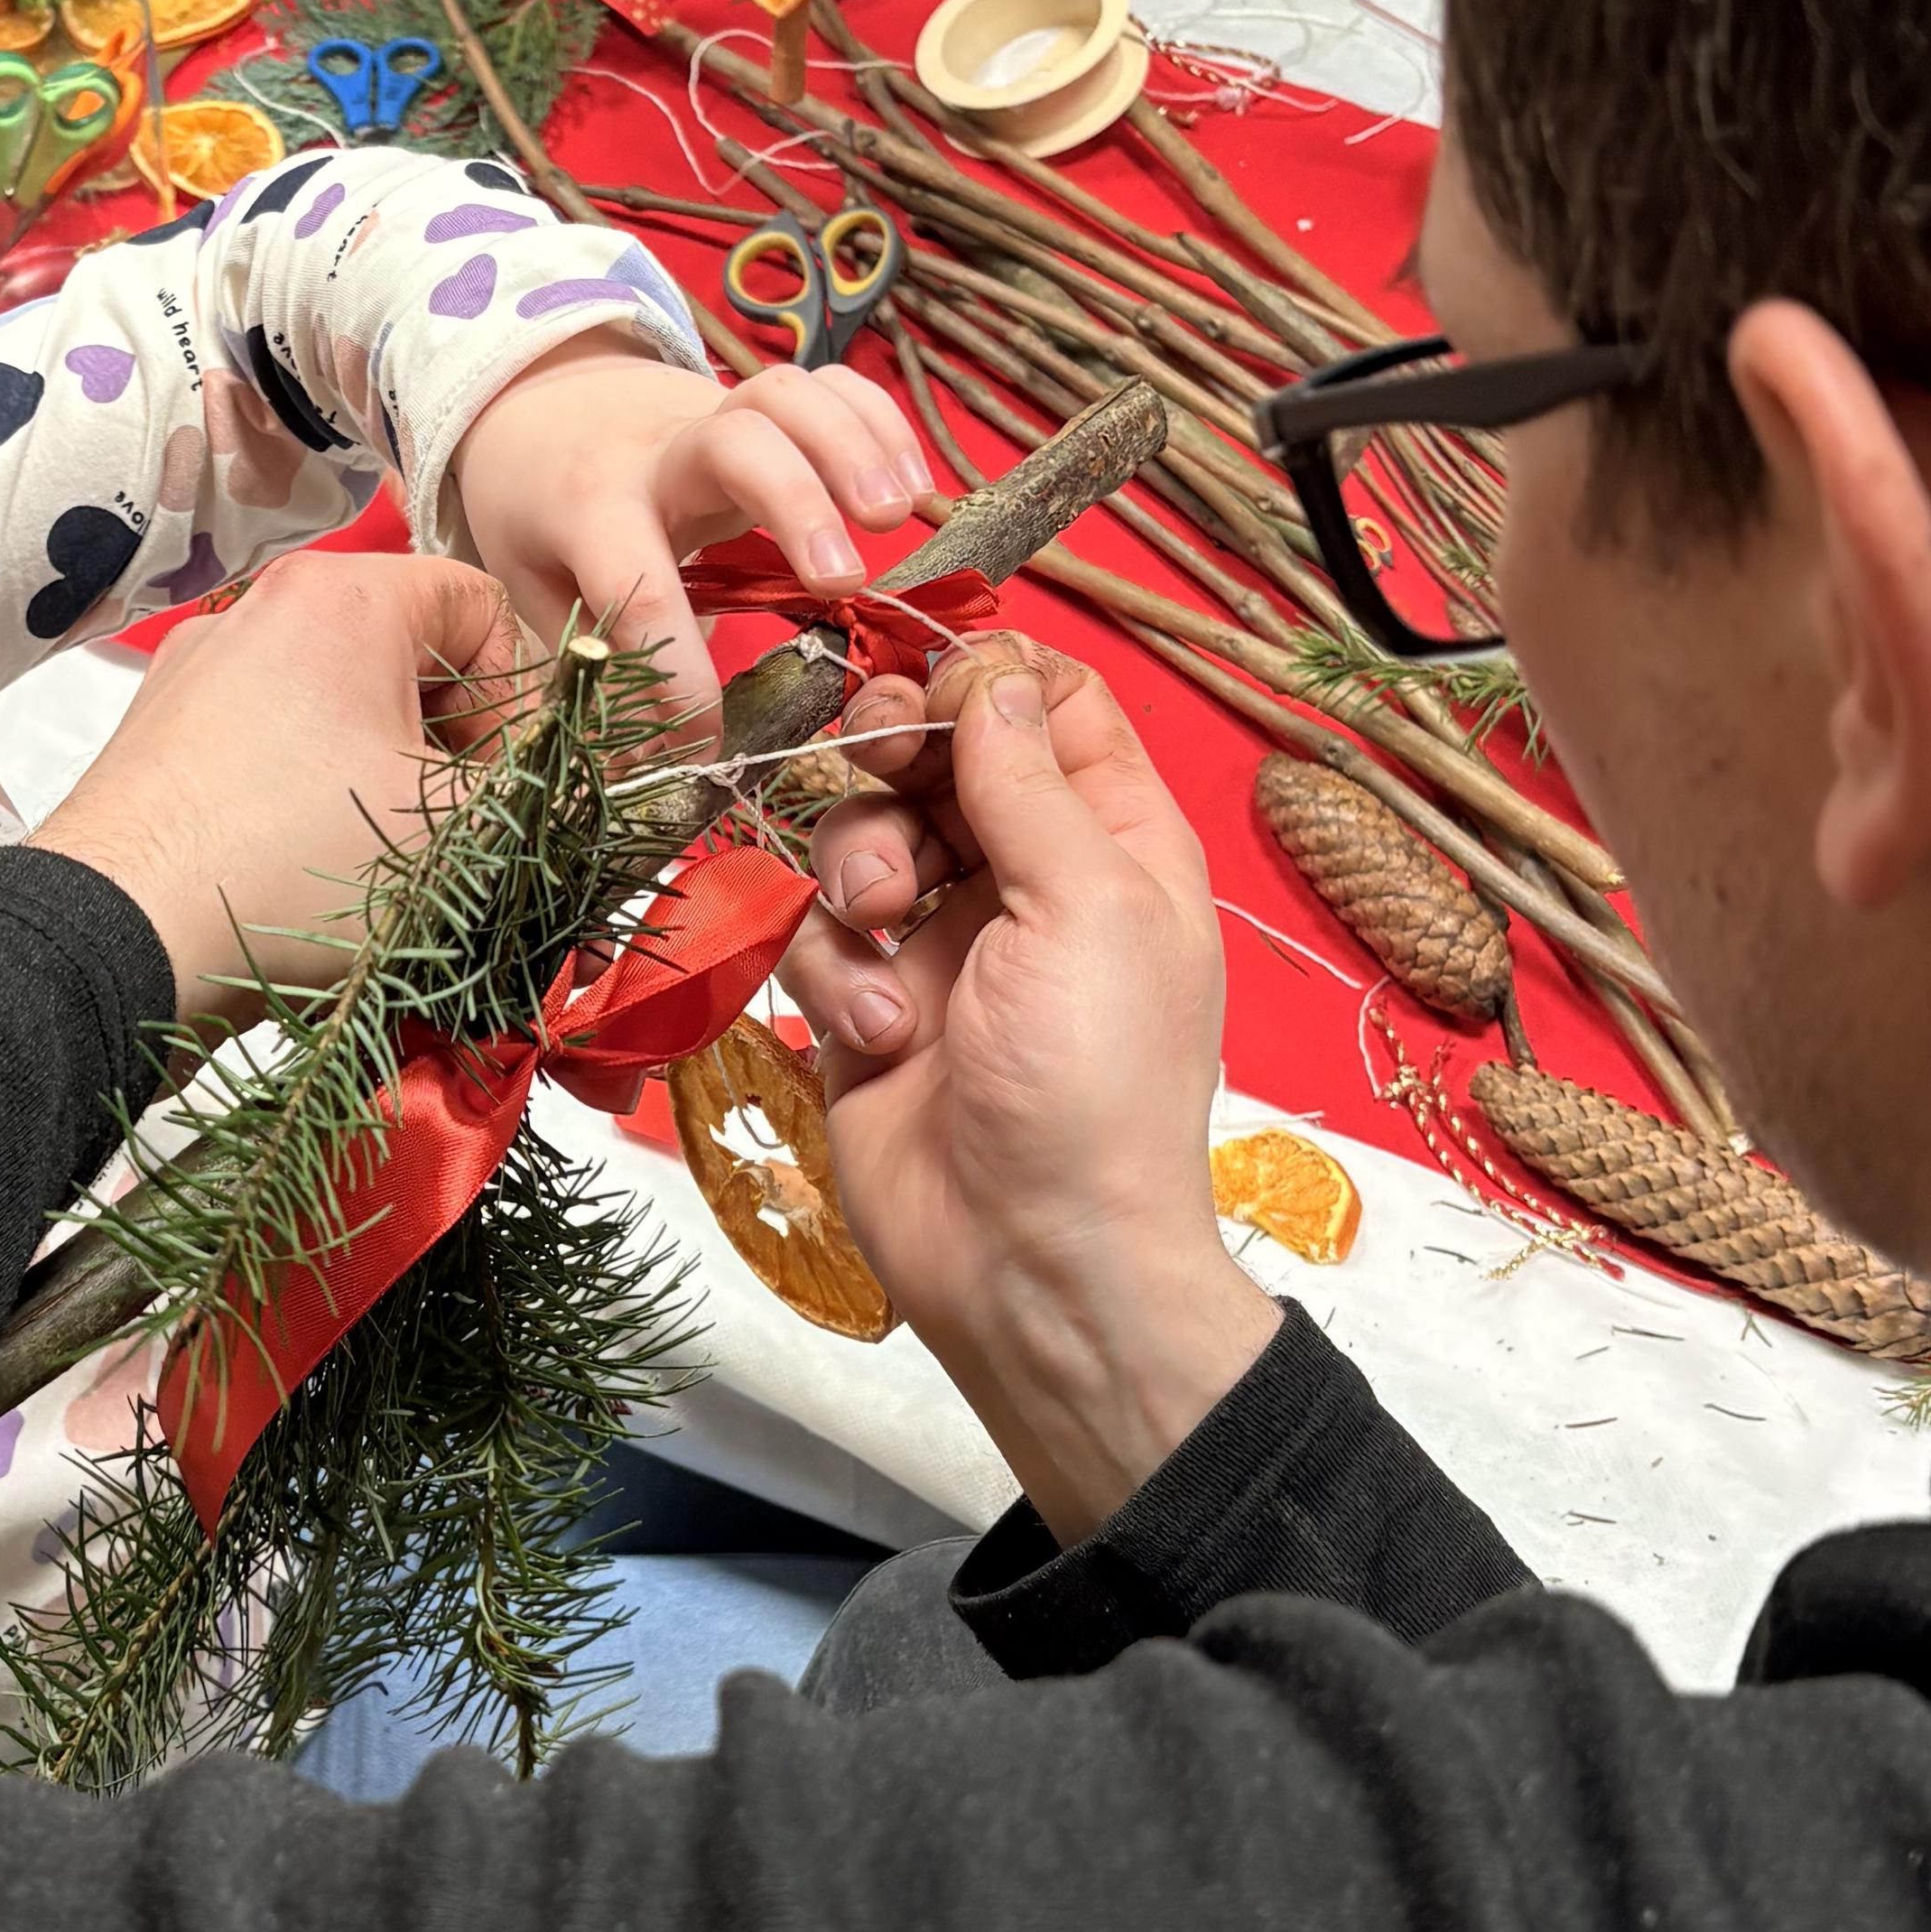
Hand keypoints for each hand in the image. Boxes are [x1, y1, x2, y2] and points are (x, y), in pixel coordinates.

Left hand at [32, 553, 516, 1014]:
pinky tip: (312, 884)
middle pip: (409, 662)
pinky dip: (310, 809)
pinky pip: (271, 761)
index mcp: (341, 596)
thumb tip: (600, 799)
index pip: (482, 605)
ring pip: (339, 717)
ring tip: (389, 876)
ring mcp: (198, 679)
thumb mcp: (461, 832)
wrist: (115, 942)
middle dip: (454, 753)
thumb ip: (549, 798)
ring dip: (386, 788)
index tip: (512, 782)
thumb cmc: (293, 867)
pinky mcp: (160, 747)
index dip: (521, 699)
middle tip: (462, 838)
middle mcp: (259, 614)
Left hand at [452, 331, 924, 732]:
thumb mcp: (533, 589)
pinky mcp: (760, 401)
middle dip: (797, 504)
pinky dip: (880, 421)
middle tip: (845, 579)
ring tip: (898, 517)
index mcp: (589, 511)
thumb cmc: (543, 518)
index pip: (637, 594)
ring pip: (787, 397)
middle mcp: (658, 454)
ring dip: (854, 447)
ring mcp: (715, 414)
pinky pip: (828, 385)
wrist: (541, 409)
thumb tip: (637, 776)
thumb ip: (585, 667)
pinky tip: (914, 484)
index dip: (678, 680)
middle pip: (733, 443)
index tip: (711, 743)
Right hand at [787, 642, 1274, 1535]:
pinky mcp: (865, 1010)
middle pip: (936, 754)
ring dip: (859, 869)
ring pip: (859, 835)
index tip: (935, 683)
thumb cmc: (1096, 1087)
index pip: (1048, 705)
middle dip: (895, 756)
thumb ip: (1028, 777)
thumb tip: (992, 667)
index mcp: (1113, 842)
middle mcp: (1026, 879)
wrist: (1032, 1264)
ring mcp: (941, 945)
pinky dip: (837, 977)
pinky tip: (880, 1038)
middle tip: (879, 762)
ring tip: (884, 933)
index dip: (985, 678)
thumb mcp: (1089, 904)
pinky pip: (818, 939)